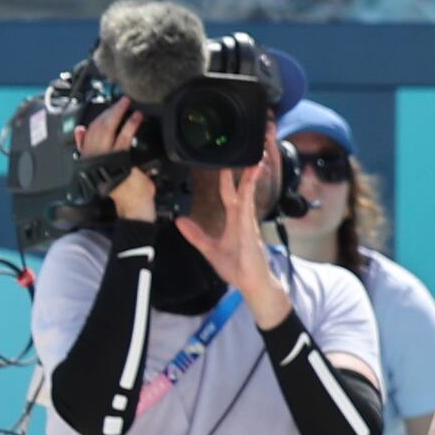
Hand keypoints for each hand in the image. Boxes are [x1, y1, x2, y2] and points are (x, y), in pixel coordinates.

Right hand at [72, 105, 158, 221]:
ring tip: (127, 104)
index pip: (86, 133)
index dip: (96, 118)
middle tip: (121, 101)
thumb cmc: (121, 186)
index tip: (106, 107)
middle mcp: (92, 157)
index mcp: (87, 158)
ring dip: (117, 113)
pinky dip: (129, 125)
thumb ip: (88, 148)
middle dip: (108, 111)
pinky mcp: (117, 159)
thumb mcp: (103, 165)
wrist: (132, 204)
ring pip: (106, 129)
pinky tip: (136, 118)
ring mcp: (103, 158)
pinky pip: (122, 137)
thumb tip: (79, 130)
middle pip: (95, 127)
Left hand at [177, 162, 275, 299]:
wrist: (250, 282)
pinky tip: (249, 182)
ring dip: (250, 176)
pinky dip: (249, 192)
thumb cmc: (236, 267)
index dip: (227, 179)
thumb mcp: (209, 249)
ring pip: (248, 193)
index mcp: (235, 221)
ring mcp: (248, 221)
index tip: (225, 164)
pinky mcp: (250, 227)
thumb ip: (196, 235)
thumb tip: (180, 221)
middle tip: (245, 152)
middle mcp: (243, 218)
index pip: (230, 194)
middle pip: (242, 189)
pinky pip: (248, 206)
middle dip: (243, 171)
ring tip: (254, 160)